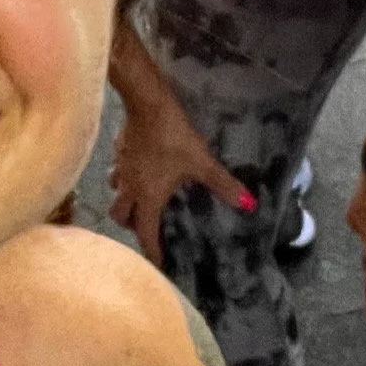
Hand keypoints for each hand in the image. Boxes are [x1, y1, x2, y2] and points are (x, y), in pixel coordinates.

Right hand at [109, 87, 254, 262]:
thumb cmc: (172, 137)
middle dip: (132, 225)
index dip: (151, 249)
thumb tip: (249, 204)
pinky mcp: (118, 150)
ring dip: (125, 201)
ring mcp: (120, 168)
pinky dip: (125, 177)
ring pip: (115, 193)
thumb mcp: (201, 162)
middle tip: (147, 227)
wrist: (145, 104)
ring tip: (140, 199)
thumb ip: (222, 184)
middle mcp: (130, 187)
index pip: (145, 231)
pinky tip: (138, 169)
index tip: (158, 262)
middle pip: (121, 216)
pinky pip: (118, 172)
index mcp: (148, 196)